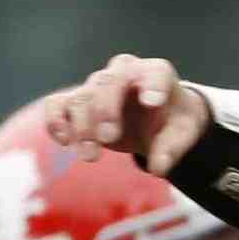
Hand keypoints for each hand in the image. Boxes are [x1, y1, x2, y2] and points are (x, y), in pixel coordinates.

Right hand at [42, 56, 213, 180]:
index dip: (153, 85)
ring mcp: (97, 85)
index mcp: (155, 73)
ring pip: (81, 97)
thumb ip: (172, 148)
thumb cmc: (170, 121)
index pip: (155, 73)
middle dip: (105, 109)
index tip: (153, 102)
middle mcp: (123, 72)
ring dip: (82, 127)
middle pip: (108, 82)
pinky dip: (55, 121)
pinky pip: (57, 104)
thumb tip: (158, 167)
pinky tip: (64, 141)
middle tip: (108, 137)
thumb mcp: (182, 134)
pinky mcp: (77, 101)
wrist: (152, 116)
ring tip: (91, 156)